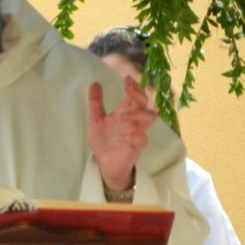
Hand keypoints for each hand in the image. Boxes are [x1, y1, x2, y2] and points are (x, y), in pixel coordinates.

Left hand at [87, 76, 157, 190]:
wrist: (103, 164)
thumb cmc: (103, 141)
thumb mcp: (95, 120)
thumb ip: (95, 103)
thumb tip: (94, 83)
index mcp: (126, 113)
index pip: (137, 97)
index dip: (135, 88)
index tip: (127, 80)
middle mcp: (134, 122)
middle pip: (147, 104)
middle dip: (139, 96)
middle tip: (127, 91)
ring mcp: (136, 135)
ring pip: (149, 120)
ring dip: (138, 114)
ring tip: (122, 116)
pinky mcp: (135, 149)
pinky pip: (141, 139)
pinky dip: (134, 135)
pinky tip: (124, 134)